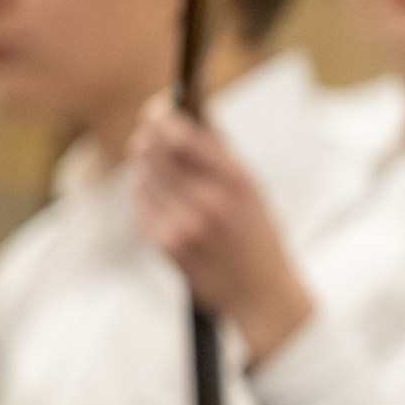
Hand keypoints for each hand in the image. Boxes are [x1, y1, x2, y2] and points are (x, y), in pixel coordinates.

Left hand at [128, 94, 314, 362]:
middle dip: (149, 139)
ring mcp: (184, 226)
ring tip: (157, 166)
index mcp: (236, 182)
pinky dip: (146, 194)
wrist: (261, 293)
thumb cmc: (257, 235)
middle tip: (149, 135)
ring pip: (143, 176)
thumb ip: (220, 152)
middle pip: (154, 152)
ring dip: (146, 166)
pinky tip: (161, 196)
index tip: (157, 110)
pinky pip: (142, 205)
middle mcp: (208, 202)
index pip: (181, 135)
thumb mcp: (252, 189)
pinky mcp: (166, 245)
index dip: (162, 117)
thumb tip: (189, 113)